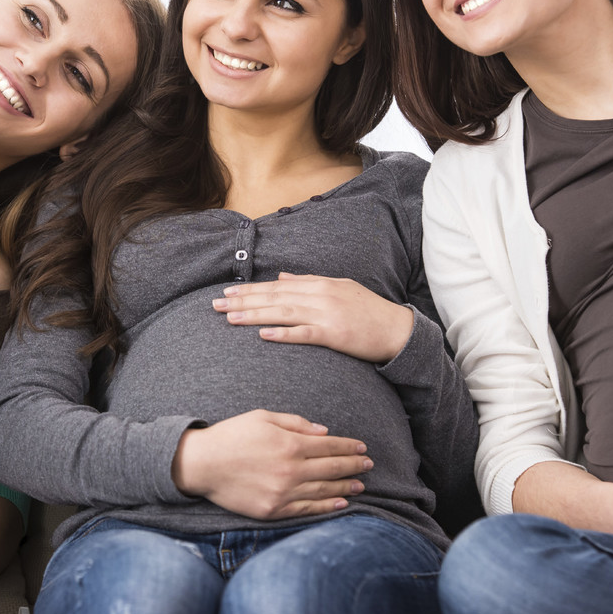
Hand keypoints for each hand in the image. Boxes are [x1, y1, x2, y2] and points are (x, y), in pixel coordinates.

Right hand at [171, 409, 371, 519]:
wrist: (202, 464)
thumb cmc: (232, 435)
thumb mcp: (263, 417)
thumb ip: (296, 423)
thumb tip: (323, 431)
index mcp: (290, 444)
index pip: (330, 445)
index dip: (349, 447)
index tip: (362, 447)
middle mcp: (291, 470)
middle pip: (332, 468)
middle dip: (353, 466)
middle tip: (368, 465)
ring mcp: (283, 492)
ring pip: (324, 491)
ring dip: (346, 487)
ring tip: (360, 484)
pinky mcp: (273, 510)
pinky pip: (307, 510)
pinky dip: (327, 507)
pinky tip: (341, 503)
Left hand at [214, 272, 413, 362]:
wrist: (396, 329)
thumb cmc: (367, 311)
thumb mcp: (338, 288)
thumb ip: (308, 282)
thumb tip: (281, 278)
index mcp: (319, 284)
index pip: (276, 286)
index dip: (250, 289)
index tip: (227, 292)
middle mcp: (320, 295)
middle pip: (274, 297)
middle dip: (243, 300)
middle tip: (216, 305)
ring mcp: (327, 314)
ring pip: (283, 313)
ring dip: (254, 315)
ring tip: (229, 318)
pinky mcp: (335, 334)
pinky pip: (304, 334)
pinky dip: (283, 334)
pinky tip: (263, 335)